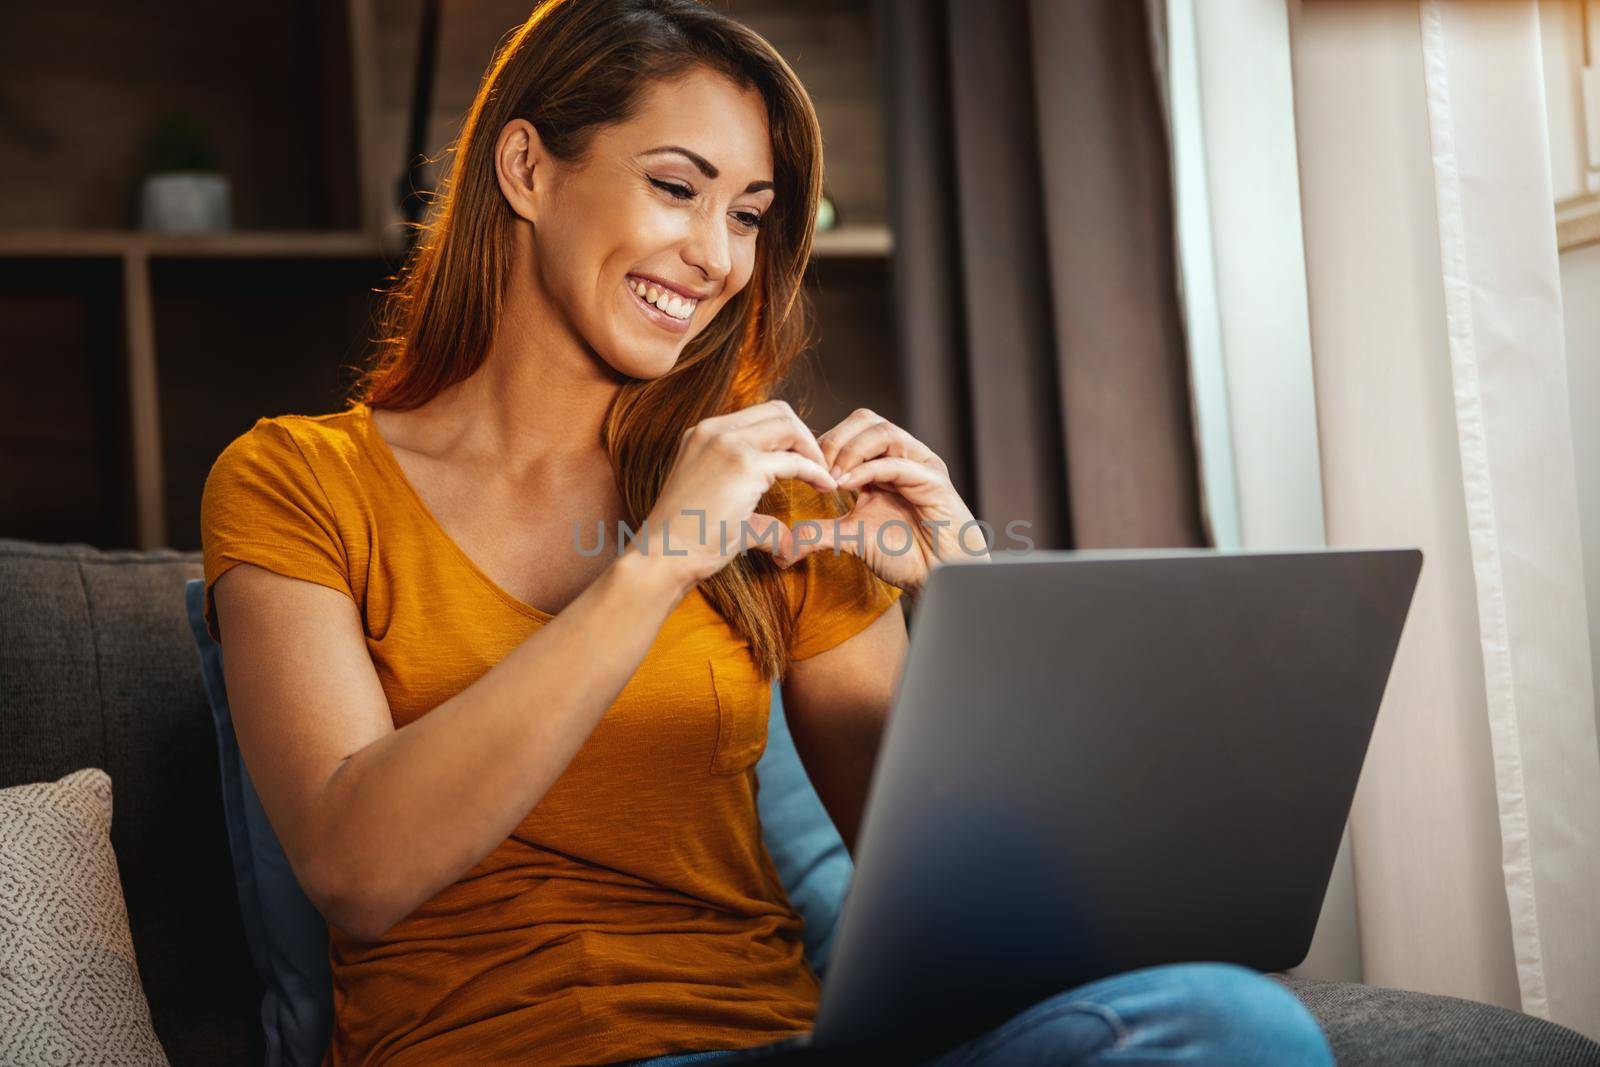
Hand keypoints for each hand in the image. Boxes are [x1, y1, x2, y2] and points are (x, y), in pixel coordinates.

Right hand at [639, 399, 836, 590]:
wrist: (664, 555)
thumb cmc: (687, 541)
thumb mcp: (721, 510)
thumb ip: (755, 515)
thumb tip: (784, 539)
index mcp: (703, 434)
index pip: (759, 416)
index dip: (789, 434)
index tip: (803, 461)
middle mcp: (714, 430)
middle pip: (778, 411)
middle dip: (805, 436)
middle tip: (820, 466)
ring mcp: (727, 444)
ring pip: (788, 426)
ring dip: (812, 449)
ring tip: (824, 476)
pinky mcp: (744, 465)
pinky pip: (794, 460)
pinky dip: (815, 471)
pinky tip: (826, 487)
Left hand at [792, 408, 988, 593]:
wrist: (938, 576)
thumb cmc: (904, 554)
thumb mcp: (851, 537)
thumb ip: (819, 533)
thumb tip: (782, 548)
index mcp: (882, 463)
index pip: (850, 429)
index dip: (823, 442)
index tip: (803, 468)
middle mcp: (902, 457)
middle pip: (866, 420)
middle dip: (834, 440)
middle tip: (816, 468)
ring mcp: (920, 465)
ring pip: (883, 432)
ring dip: (851, 450)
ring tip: (833, 477)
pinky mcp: (934, 481)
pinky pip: (899, 462)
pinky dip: (869, 468)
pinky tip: (847, 485)